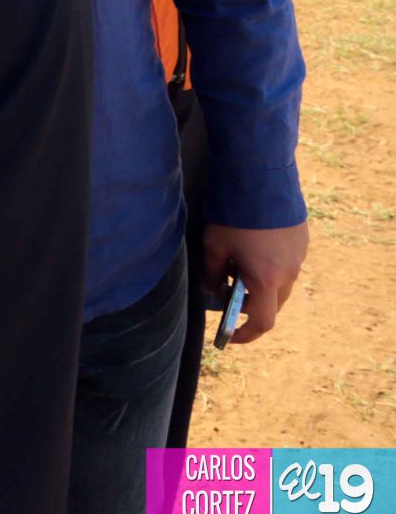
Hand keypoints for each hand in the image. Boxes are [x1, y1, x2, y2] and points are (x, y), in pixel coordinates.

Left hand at [203, 220, 308, 345]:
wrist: (261, 177)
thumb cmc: (233, 215)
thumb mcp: (213, 245)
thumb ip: (212, 274)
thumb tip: (211, 290)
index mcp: (267, 280)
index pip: (262, 322)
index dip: (245, 334)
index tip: (229, 336)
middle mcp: (289, 273)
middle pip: (272, 303)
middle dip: (249, 304)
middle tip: (226, 289)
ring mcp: (300, 256)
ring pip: (281, 283)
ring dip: (260, 283)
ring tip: (235, 262)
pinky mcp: (302, 240)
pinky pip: (287, 263)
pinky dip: (269, 265)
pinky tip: (251, 245)